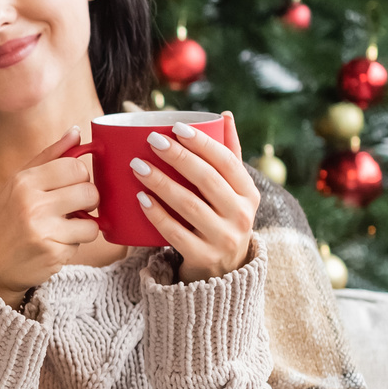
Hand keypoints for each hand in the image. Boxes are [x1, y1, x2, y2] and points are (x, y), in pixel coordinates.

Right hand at [0, 128, 102, 303]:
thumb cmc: (5, 221)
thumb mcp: (17, 184)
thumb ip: (49, 157)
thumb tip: (76, 131)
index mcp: (24, 181)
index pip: (75, 167)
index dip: (79, 177)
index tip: (70, 186)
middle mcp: (32, 203)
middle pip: (89, 191)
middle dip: (86, 201)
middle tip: (72, 208)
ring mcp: (43, 230)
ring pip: (91, 221)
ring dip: (83, 226)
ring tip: (62, 228)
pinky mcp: (53, 254)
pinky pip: (82, 243)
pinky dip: (72, 244)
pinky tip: (53, 245)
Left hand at [131, 113, 258, 281]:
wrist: (224, 273)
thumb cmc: (222, 219)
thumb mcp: (234, 192)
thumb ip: (229, 156)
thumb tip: (224, 115)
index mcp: (249, 194)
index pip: (227, 162)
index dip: (202, 143)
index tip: (176, 128)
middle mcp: (241, 216)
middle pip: (207, 180)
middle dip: (178, 158)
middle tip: (152, 141)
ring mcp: (223, 239)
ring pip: (189, 206)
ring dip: (162, 183)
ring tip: (138, 166)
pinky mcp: (203, 257)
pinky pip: (175, 233)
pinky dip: (157, 215)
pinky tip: (140, 198)